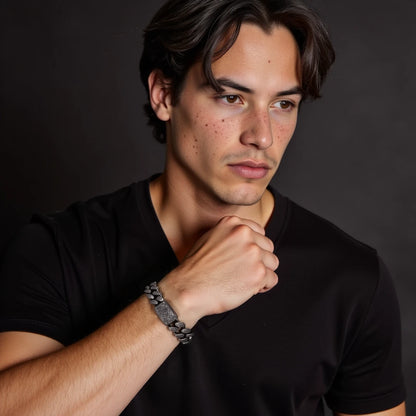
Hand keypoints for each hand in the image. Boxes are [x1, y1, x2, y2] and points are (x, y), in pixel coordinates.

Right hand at [159, 216, 278, 325]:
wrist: (188, 289)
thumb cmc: (196, 269)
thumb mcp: (210, 238)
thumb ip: (231, 234)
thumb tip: (250, 239)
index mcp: (234, 223)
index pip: (259, 232)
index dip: (254, 247)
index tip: (245, 257)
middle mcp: (245, 234)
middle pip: (268, 247)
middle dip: (259, 260)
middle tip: (242, 271)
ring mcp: (253, 253)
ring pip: (272, 263)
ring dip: (262, 273)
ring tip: (243, 280)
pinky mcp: (258, 273)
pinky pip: (273, 280)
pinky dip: (263, 287)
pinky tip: (247, 289)